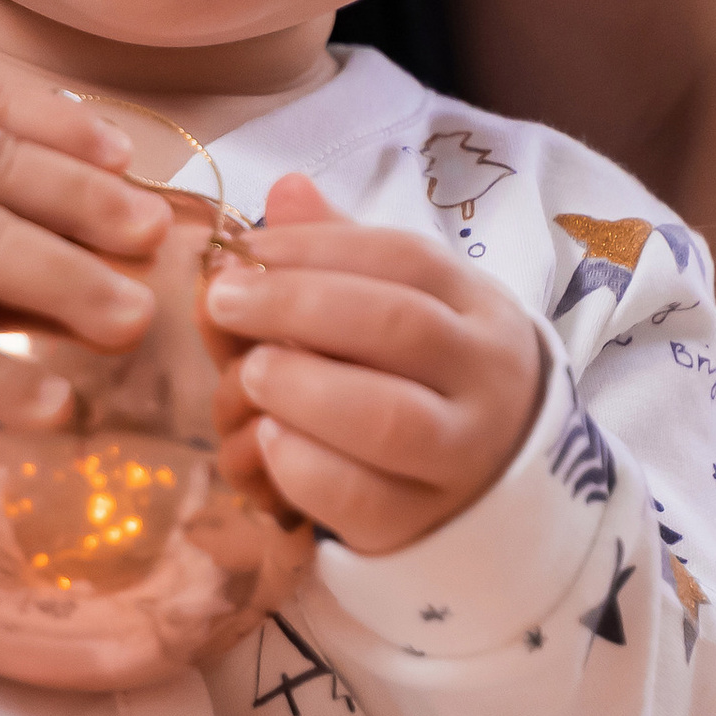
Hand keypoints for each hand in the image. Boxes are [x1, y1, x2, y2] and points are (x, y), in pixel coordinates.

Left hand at [202, 173, 544, 553]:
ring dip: (304, 387)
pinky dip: (304, 466)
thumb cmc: (428, 382)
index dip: (319, 248)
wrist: (491, 491)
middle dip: (299, 307)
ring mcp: (458, 457)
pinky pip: (360, 498)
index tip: (246, 250)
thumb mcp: (408, 307)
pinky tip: (266, 440)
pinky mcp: (418, 524)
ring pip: (389, 419)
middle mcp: (483, 379)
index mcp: (480, 309)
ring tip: (248, 372)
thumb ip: (345, 255)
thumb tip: (283, 191)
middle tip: (225, 301)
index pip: (407, 260)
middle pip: (400, 328)